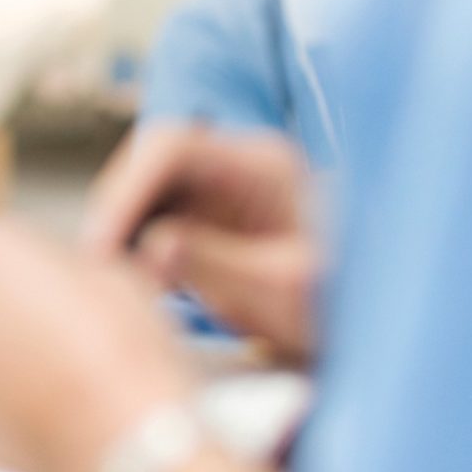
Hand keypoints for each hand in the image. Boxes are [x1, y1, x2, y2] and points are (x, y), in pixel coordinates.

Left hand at [0, 216, 195, 471]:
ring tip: (58, 375)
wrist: (123, 433)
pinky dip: (3, 407)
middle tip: (54, 329)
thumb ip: (64, 265)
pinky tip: (50, 410)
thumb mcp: (111, 272)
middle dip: (1, 310)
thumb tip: (62, 279)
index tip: (43, 281)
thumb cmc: (124, 350)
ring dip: (0, 359)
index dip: (17, 263)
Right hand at [82, 126, 319, 362]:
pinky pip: (158, 223)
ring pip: (147, 195)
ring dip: (122, 233)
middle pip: (150, 166)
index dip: (126, 190)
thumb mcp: (282, 291)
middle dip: (116, 212)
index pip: (173, 148)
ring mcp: (221, 195)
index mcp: (261, 165)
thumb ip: (217, 264)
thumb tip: (152, 246)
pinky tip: (133, 291)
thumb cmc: (341, 304)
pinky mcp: (212, 226)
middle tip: (94, 271)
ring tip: (109, 286)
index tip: (102, 244)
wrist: (376, 323)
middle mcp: (236, 168)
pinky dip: (137, 253)